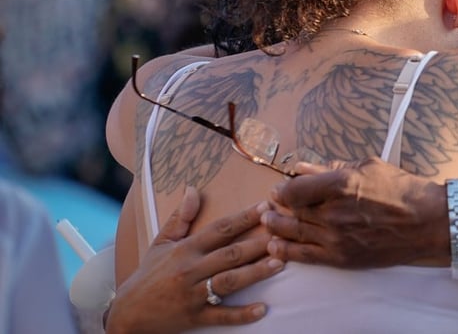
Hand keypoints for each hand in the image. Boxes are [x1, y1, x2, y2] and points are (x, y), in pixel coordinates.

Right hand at [105, 187, 283, 333]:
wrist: (127, 314)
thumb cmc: (148, 276)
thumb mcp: (161, 243)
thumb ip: (180, 217)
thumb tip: (193, 189)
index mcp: (185, 249)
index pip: (220, 228)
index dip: (244, 217)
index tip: (266, 206)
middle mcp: (190, 269)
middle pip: (229, 254)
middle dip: (257, 243)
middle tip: (282, 234)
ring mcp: (193, 294)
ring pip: (228, 281)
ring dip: (255, 273)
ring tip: (279, 263)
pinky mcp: (194, 317)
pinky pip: (221, 315)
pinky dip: (241, 314)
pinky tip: (262, 309)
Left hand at [262, 158, 446, 268]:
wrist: (427, 222)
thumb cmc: (402, 190)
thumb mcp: (368, 166)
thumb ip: (332, 167)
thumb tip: (305, 167)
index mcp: (340, 184)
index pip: (294, 188)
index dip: (283, 188)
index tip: (280, 188)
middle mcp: (333, 212)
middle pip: (291, 211)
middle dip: (277, 207)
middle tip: (270, 204)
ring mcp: (336, 238)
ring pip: (293, 233)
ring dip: (276, 227)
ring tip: (268, 221)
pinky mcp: (342, 257)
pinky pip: (305, 256)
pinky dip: (286, 251)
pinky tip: (275, 246)